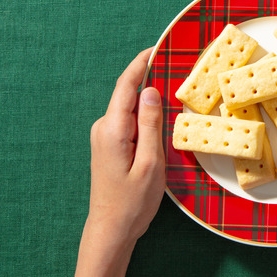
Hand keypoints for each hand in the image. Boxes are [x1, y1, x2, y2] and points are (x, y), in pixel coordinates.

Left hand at [88, 48, 165, 245]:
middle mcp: (103, 128)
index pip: (126, 86)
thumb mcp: (150, 163)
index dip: (140, 63)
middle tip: (173, 68)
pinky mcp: (108, 145)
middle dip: (148, 79)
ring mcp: (104, 137)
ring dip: (147, 101)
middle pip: (128, 94)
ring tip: (172, 95)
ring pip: (129, 109)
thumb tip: (150, 91)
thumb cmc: (132, 202)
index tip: (156, 48)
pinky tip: (159, 120)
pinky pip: (128, 122)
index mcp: (112, 129)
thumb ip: (149, 125)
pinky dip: (144, 117)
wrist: (110, 229)